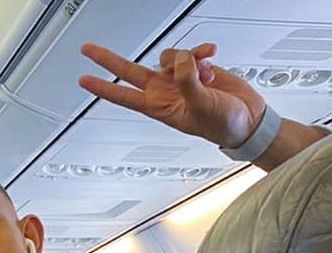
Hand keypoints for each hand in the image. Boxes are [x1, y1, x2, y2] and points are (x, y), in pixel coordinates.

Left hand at [78, 42, 264, 149]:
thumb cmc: (223, 125)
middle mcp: (164, 91)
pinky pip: (191, 51)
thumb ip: (186, 82)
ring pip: (168, 56)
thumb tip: (181, 61)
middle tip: (88, 49)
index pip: (122, 95)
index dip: (102, 88)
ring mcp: (180, 78)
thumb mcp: (200, 107)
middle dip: (108, 59)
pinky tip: (211, 56)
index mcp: (158, 106)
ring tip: (204, 73)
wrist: (248, 119)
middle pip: (129, 71)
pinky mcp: (196, 67)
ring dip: (186, 59)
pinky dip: (201, 51)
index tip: (83, 80)